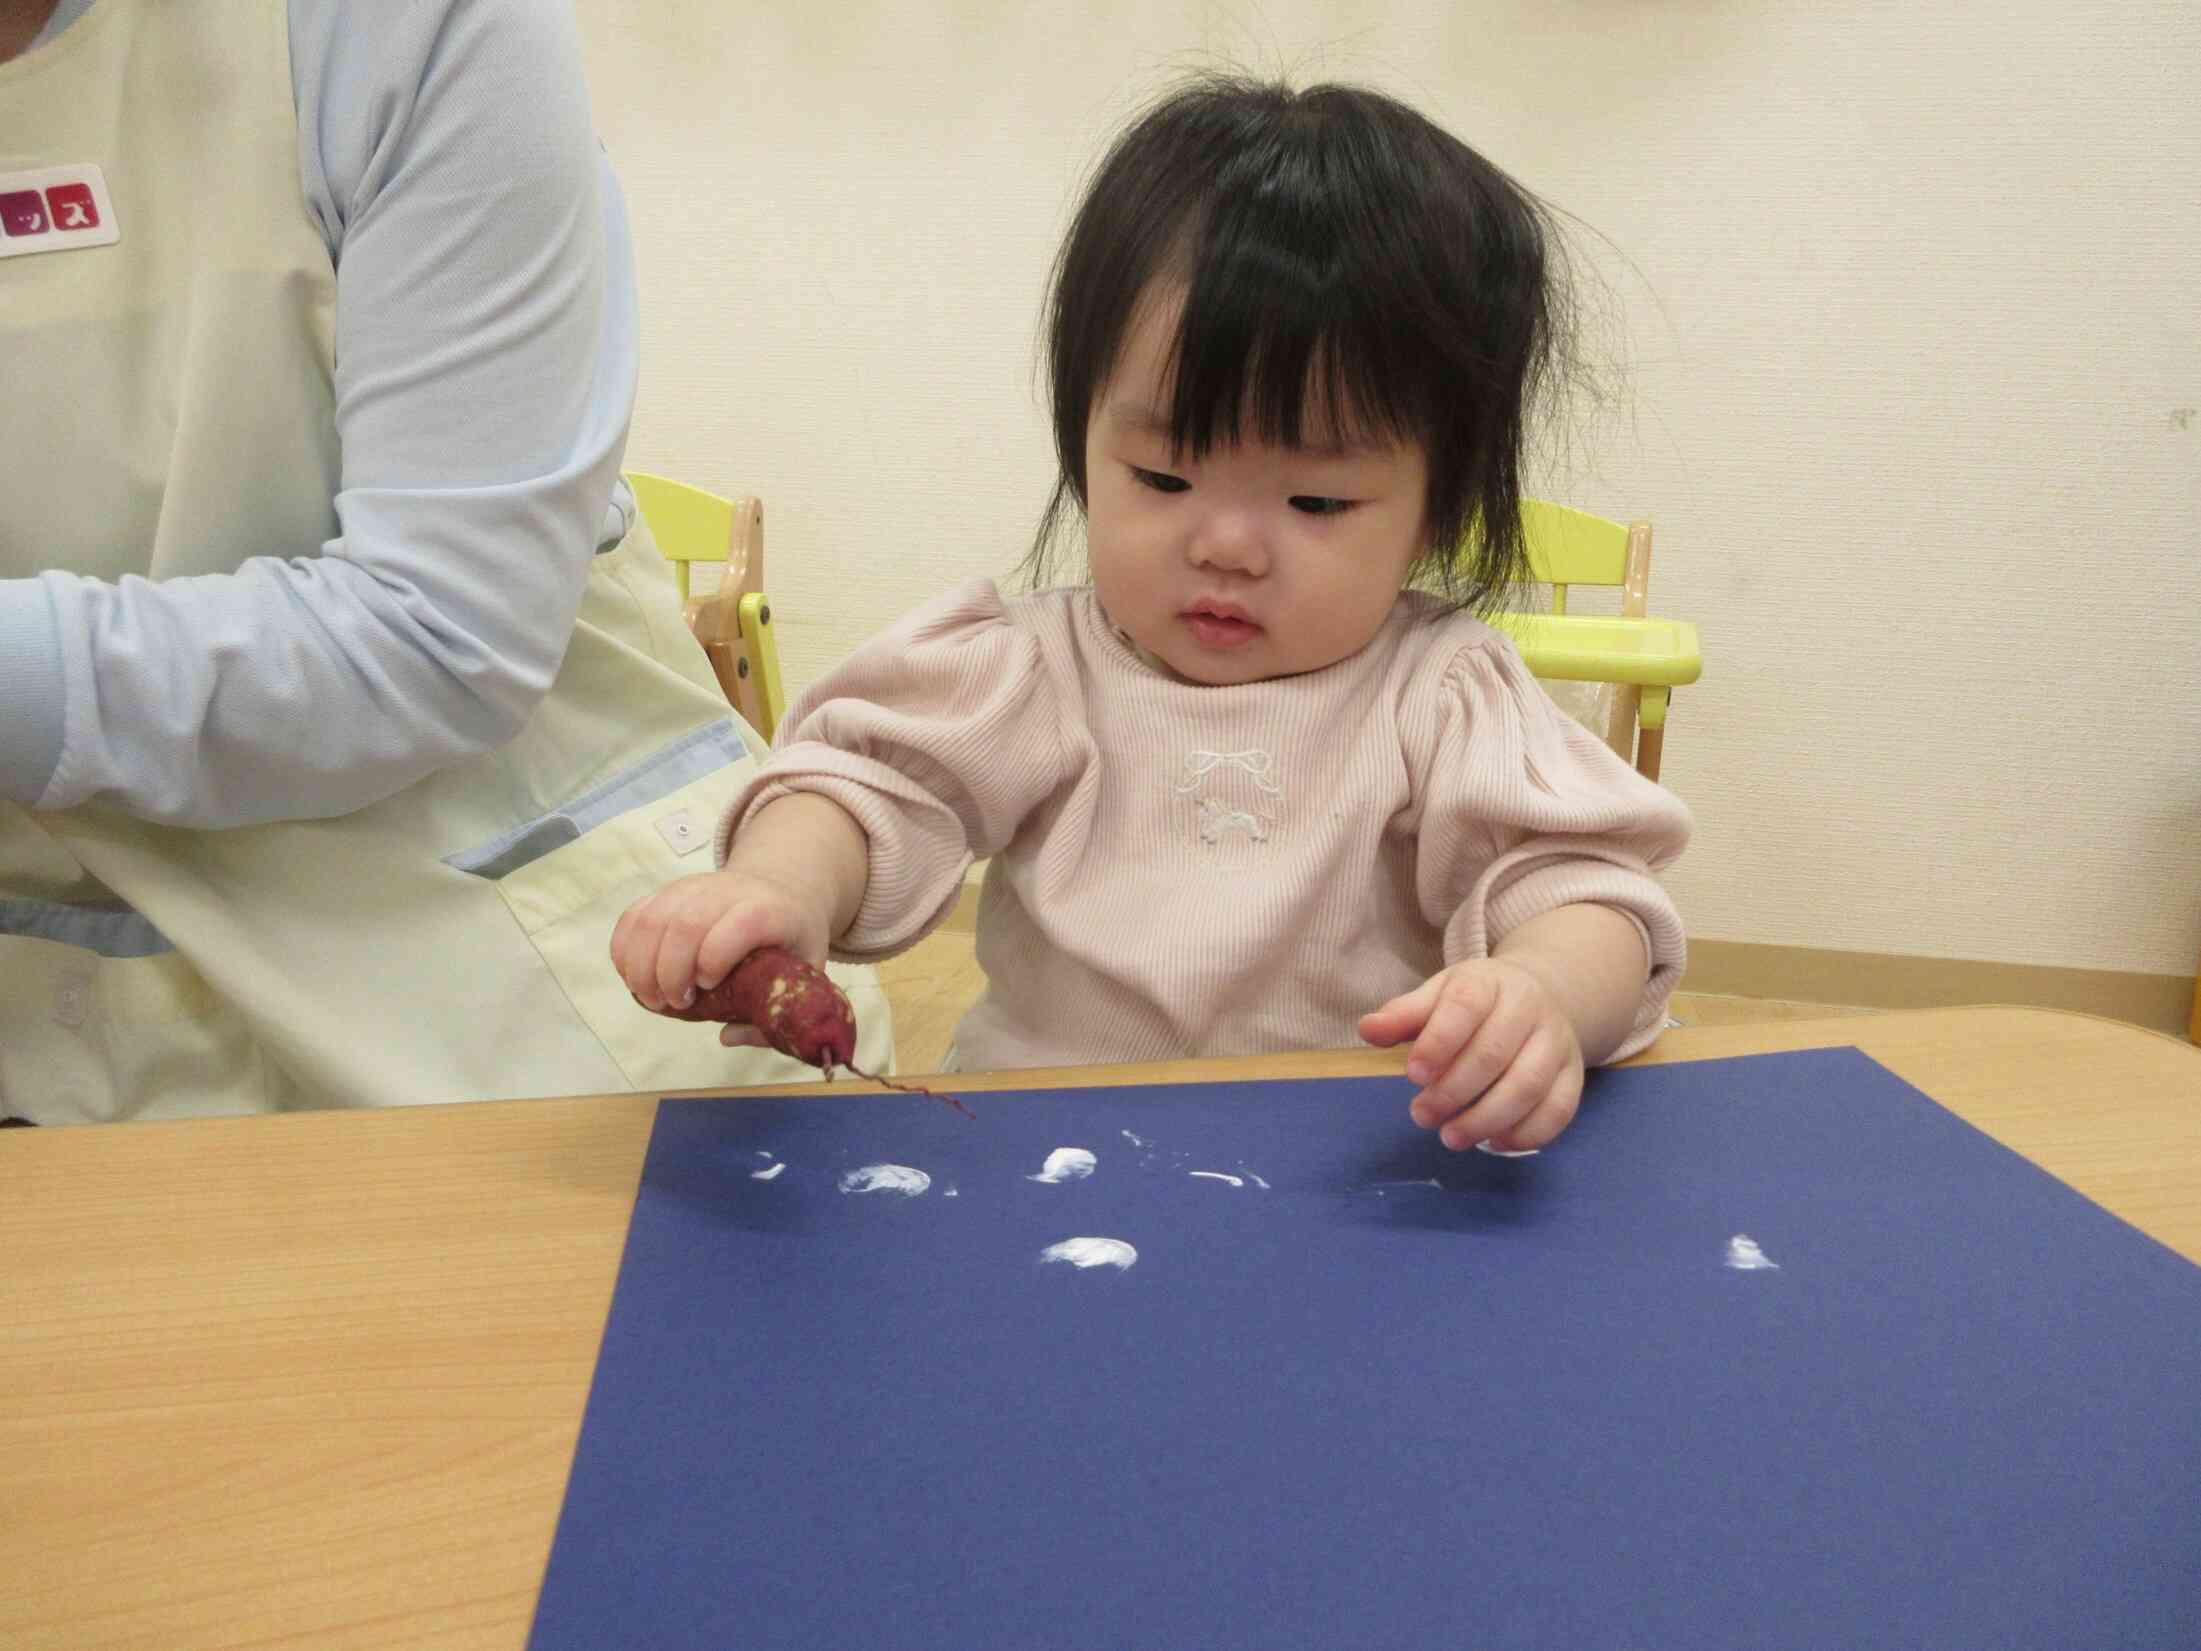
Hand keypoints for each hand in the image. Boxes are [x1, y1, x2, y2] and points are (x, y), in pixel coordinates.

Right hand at [610, 867, 830, 1046]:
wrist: (781, 889)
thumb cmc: (792, 938)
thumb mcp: (805, 970)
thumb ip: (776, 1011)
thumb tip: (728, 1037)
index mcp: (769, 912)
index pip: (739, 924)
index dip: (716, 957)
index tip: (707, 988)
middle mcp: (728, 893)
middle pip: (685, 924)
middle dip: (669, 973)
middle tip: (673, 1005)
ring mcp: (694, 889)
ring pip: (652, 919)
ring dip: (641, 966)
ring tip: (652, 999)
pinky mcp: (669, 892)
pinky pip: (634, 916)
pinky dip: (624, 949)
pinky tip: (634, 977)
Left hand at [1358, 959, 1585, 1151]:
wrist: (1540, 996)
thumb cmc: (1477, 1001)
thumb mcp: (1439, 995)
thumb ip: (1404, 1015)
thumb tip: (1368, 1030)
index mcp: (1490, 982)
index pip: (1466, 1006)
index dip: (1439, 1042)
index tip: (1412, 1075)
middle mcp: (1530, 1008)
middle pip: (1495, 1053)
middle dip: (1453, 1091)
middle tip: (1421, 1115)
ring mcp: (1556, 1043)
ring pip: (1528, 1086)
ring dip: (1486, 1119)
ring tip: (1450, 1137)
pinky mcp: (1574, 1075)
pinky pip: (1559, 1109)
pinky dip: (1526, 1133)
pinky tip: (1493, 1142)